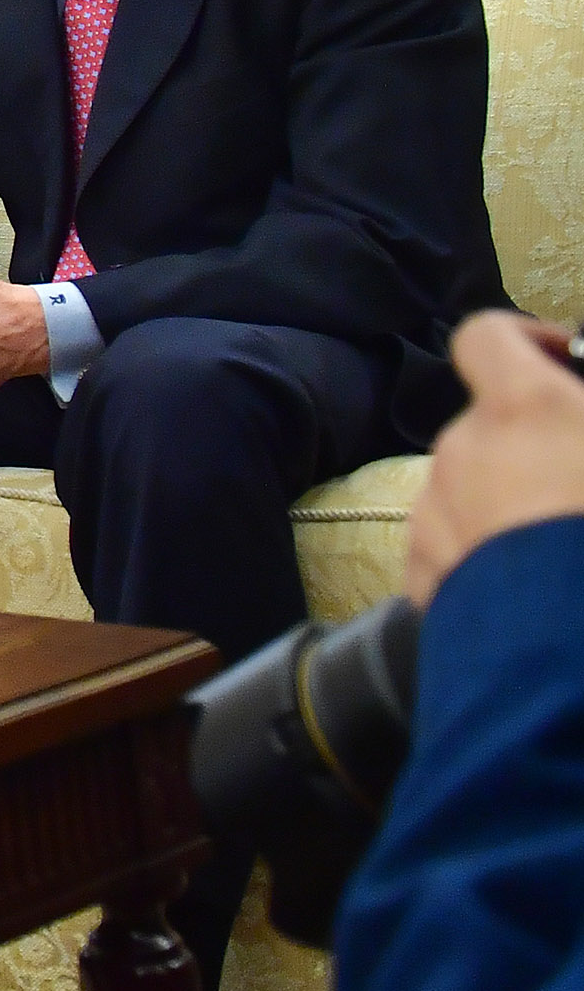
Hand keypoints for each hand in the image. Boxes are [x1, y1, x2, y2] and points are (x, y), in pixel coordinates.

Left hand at [407, 314, 583, 607]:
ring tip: (565, 547)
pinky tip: (534, 589)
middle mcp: (463, 448)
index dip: (522, 340)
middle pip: (489, 426)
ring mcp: (434, 512)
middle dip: (534, 445)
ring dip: (510, 502)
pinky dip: (487, 556)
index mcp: (522, 410)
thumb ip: (580, 423)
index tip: (563, 361)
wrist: (568, 653)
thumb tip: (574, 431)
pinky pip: (456, 548)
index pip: (487, 338)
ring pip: (471, 489)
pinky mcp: (422, 573)